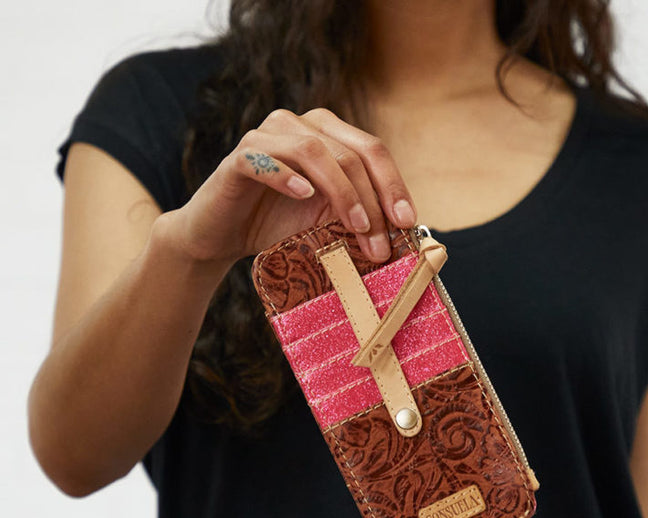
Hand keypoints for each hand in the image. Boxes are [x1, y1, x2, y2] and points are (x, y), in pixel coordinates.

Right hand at [164, 107, 417, 265]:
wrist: (220, 236)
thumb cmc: (276, 227)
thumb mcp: (326, 222)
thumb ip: (358, 218)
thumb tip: (404, 235)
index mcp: (326, 134)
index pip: (371, 150)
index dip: (393, 184)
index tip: (407, 222)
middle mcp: (298, 125)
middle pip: (349, 152)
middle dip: (371, 200)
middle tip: (381, 242)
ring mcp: (266, 136)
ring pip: (313, 151)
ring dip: (341, 192)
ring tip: (355, 227)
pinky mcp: (237, 157)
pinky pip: (264, 159)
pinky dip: (286, 176)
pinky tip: (304, 195)